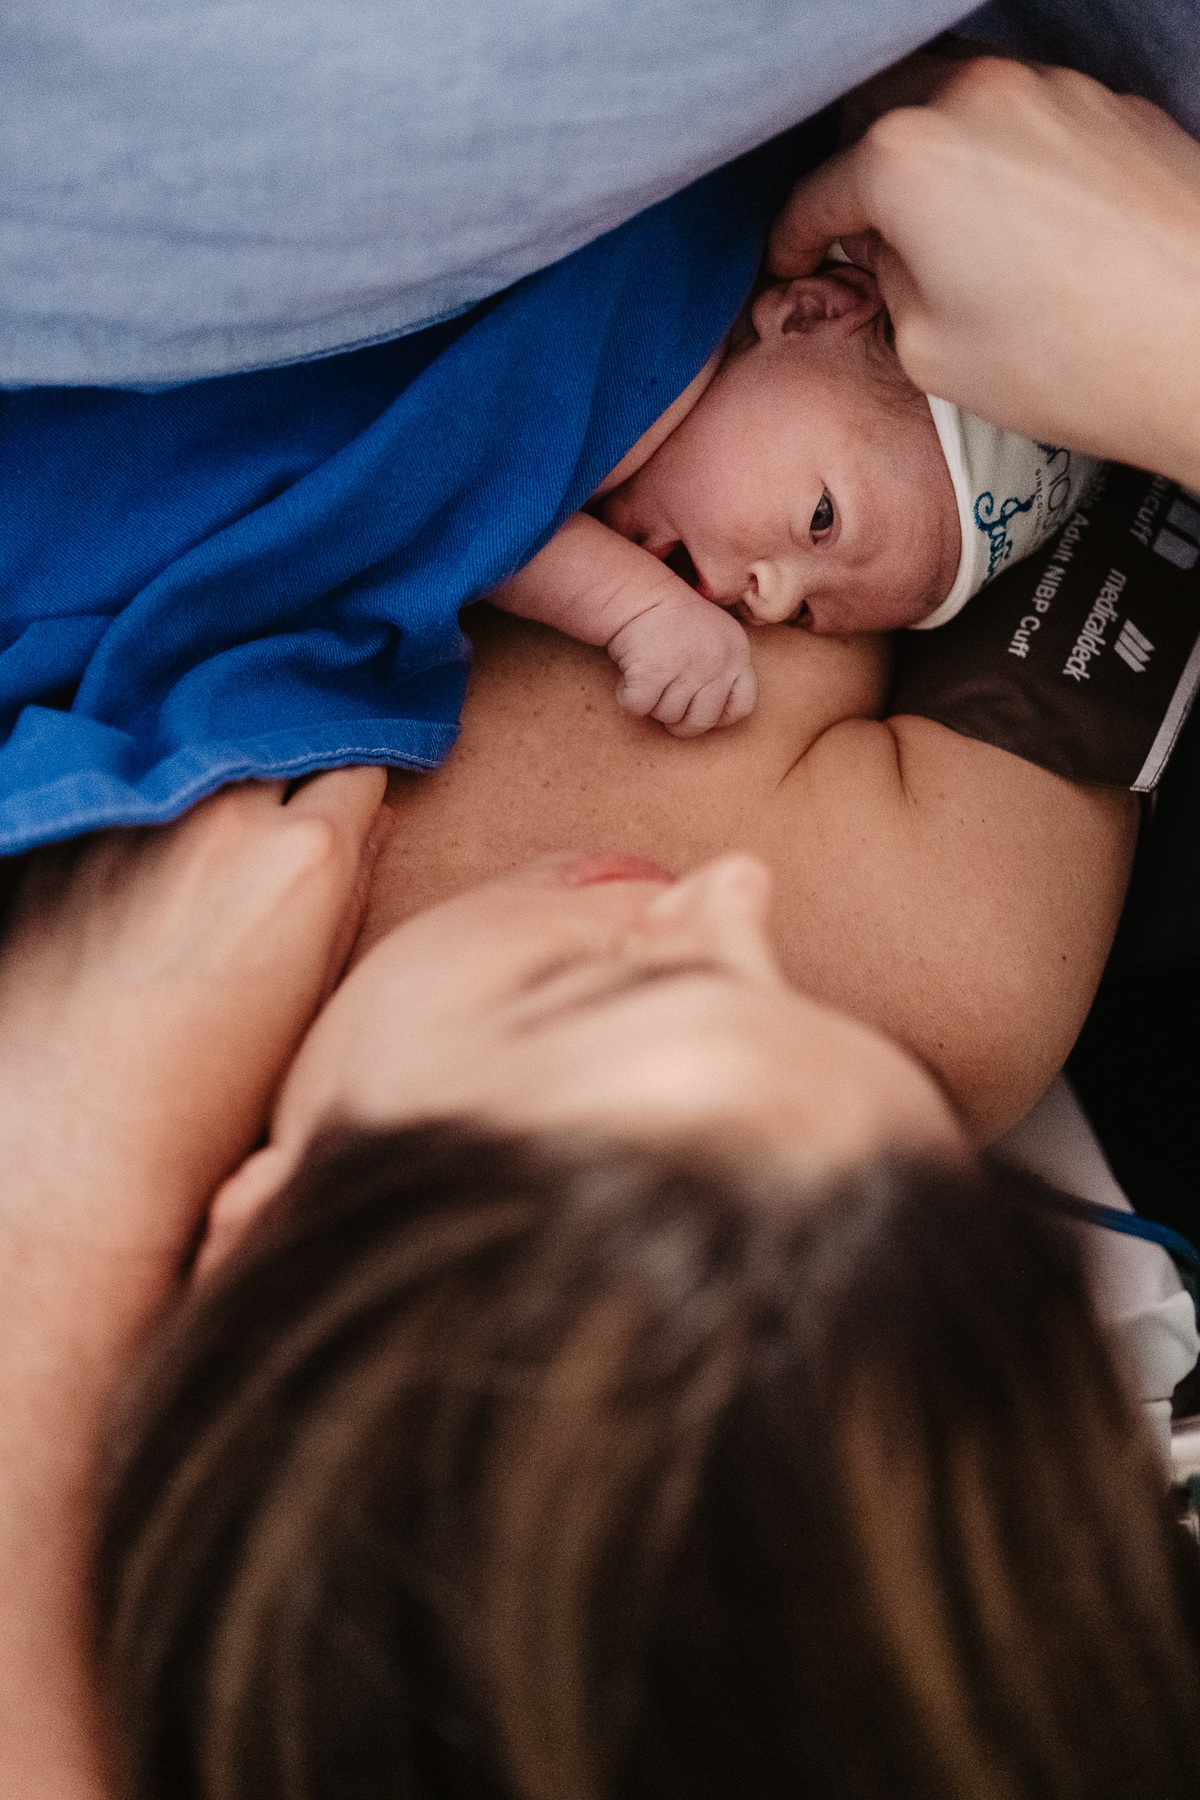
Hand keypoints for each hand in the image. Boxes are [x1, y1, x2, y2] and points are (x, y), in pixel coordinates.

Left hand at [0, 769, 390, 1250]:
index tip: (344, 814)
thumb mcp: (314, 995)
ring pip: (194, 771)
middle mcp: (222, 817)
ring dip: (208, 796)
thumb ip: (349, 892)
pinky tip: (133, 889)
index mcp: (305, 854)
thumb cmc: (216, 1093)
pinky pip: (121, 805)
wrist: (84, 1142)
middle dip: (282, 780)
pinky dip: (138, 826)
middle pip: (273, 755)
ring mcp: (136, 820)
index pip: (356, 770)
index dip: (353, 792)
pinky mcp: (63, 841)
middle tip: (273, 837)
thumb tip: (369, 823)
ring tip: (199, 863)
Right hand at [607, 595, 756, 736]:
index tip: (699, 708)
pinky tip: (630, 679)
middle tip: (665, 700)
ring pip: (668, 715)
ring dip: (652, 704)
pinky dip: (629, 698)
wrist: (642, 595)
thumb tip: (716, 717)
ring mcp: (685, 667)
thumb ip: (724, 669)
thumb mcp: (717, 637)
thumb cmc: (675, 621)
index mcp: (737, 653)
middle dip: (680, 721)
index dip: (719, 716)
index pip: (742, 706)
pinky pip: (639, 706)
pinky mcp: (652, 671)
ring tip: (649, 676)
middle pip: (702, 721)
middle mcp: (717, 662)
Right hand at [769, 57, 1199, 486]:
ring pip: (954, 100)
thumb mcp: (932, 351)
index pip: (817, 194)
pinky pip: (1026, 115)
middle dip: (856, 173)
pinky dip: (999, 156)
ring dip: (930, 153)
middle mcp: (972, 99)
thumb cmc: (1074, 358)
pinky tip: (1015, 222)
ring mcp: (1048, 90)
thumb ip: (886, 288)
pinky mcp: (1108, 105)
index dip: (793, 242)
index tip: (794, 267)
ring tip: (939, 226)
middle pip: (877, 114)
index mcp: (905, 160)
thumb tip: (886, 258)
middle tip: (859, 237)